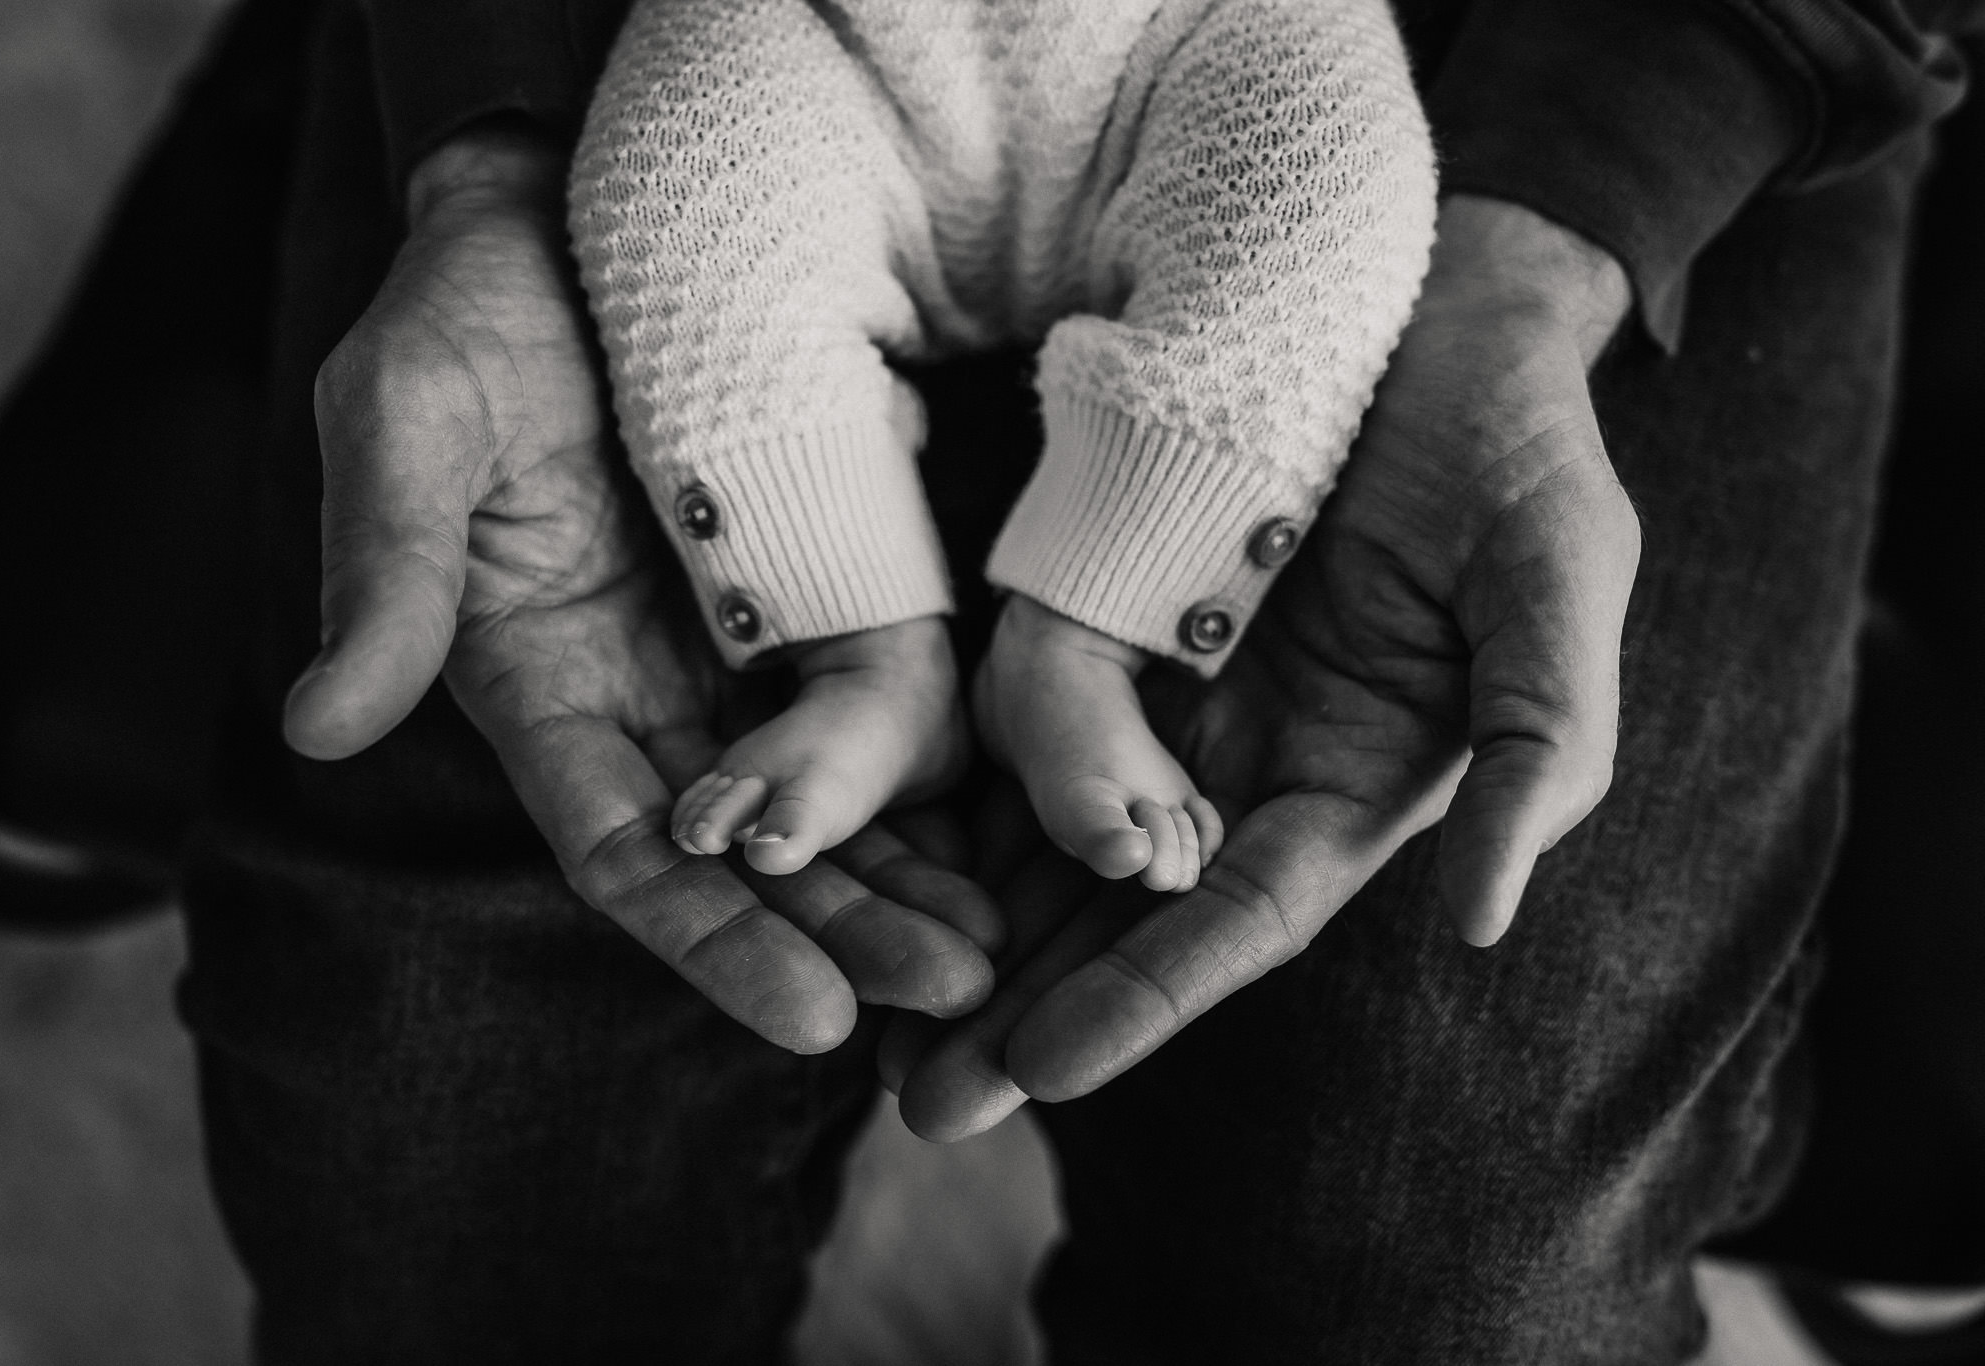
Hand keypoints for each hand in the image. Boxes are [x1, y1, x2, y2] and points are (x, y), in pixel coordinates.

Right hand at [282, 125, 997, 1053]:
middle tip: (954, 993)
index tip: (812, 1020)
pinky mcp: (807, 584)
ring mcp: (731, 648)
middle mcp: (644, 697)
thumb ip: (387, 574)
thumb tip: (317, 727)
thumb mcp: (406, 422)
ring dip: (904, 875)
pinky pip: (880, 693)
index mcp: (540, 688)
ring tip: (995, 946)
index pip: (626, 852)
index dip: (714, 938)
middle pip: (749, 853)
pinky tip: (1011, 819)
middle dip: (843, 932)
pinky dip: (934, 765)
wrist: (567, 217)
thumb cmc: (464, 314)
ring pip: (825, 799)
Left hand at [898, 196, 1638, 1136]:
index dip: (1143, 999)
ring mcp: (1168, 692)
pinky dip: (951, 789)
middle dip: (1024, 1009)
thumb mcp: (1560, 579)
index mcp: (1349, 780)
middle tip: (914, 1104)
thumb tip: (1483, 920)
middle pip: (1120, 914)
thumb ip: (1541, 746)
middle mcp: (1244, 760)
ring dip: (964, 926)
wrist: (1436, 306)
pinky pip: (1012, 710)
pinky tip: (865, 849)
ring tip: (863, 1020)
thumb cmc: (1520, 444)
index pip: (1237, 920)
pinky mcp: (1105, 611)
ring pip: (1047, 835)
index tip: (1040, 1074)